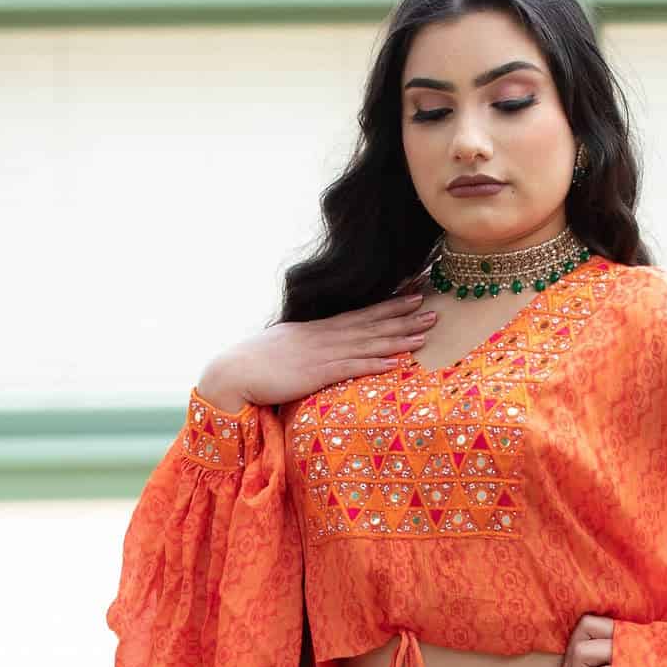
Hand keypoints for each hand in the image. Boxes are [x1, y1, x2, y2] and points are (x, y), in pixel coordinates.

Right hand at [198, 287, 440, 409]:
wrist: (233, 372)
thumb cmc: (257, 364)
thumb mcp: (286, 347)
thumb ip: (307, 345)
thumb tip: (318, 346)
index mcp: (319, 330)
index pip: (361, 313)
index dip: (389, 304)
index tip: (412, 293)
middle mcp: (325, 337)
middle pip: (372, 323)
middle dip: (403, 315)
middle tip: (432, 305)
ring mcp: (323, 354)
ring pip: (369, 342)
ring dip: (399, 337)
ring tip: (426, 330)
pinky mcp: (317, 374)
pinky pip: (353, 368)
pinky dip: (377, 364)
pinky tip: (398, 362)